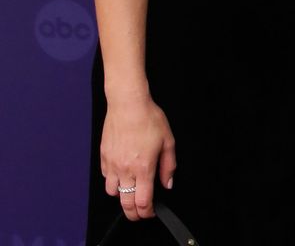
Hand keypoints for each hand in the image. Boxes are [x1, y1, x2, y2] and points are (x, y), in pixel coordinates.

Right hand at [101, 97, 175, 219]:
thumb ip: (168, 165)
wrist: (127, 103)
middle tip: (140, 211)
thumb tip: (167, 183)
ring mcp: (112, 164)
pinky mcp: (103, 157)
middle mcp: (125, 170)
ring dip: (122, 196)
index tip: (151, 211)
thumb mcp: (167, 140)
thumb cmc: (148, 118)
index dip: (147, 212)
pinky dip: (113, 180)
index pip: (143, 202)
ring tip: (130, 190)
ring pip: (112, 193)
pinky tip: (121, 173)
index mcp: (143, 168)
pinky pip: (105, 177)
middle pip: (126, 204)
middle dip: (134, 213)